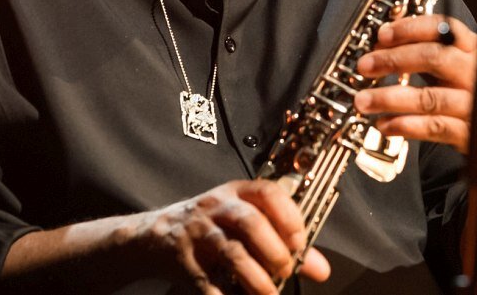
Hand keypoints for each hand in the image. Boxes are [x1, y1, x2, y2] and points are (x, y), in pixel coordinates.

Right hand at [131, 179, 329, 293]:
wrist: (156, 235)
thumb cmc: (210, 227)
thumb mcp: (242, 223)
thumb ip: (282, 242)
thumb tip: (320, 268)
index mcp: (236, 194)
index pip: (267, 192)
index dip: (288, 215)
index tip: (300, 241)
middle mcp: (216, 208)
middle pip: (250, 222)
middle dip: (274, 250)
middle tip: (285, 270)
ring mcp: (198, 233)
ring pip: (231, 252)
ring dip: (255, 277)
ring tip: (268, 293)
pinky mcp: (184, 261)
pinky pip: (208, 282)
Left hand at [353, 15, 476, 183]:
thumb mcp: (463, 69)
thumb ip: (430, 55)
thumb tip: (384, 45)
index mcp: (473, 50)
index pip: (443, 28)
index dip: (411, 27)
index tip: (382, 34)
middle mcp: (476, 73)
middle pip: (435, 58)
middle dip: (395, 59)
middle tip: (365, 65)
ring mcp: (476, 104)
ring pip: (430, 97)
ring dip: (391, 98)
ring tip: (364, 101)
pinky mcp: (473, 135)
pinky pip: (434, 128)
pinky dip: (405, 126)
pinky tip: (385, 125)